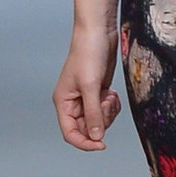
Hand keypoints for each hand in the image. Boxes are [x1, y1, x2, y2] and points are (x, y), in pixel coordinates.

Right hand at [53, 25, 122, 150]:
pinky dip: (112, 105)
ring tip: (109, 96)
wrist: (99, 32)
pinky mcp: (98, 91)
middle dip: (100, 121)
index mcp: (63, 102)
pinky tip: (112, 92)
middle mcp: (73, 102)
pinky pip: (106, 109)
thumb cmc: (88, 53)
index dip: (85, 142)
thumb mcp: (91, 86)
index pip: (70, 133)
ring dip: (108, 112)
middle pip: (87, 128)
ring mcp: (86, 97)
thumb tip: (96, 137)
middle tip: (105, 104)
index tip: (101, 144)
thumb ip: (93, 113)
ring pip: (99, 120)